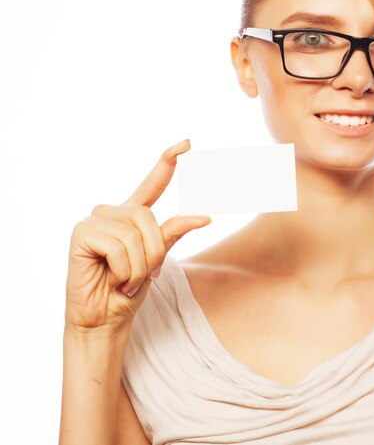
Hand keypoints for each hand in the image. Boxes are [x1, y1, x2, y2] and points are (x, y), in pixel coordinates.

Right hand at [65, 139, 211, 332]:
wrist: (105, 318)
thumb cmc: (129, 289)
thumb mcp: (157, 259)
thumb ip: (172, 233)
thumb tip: (204, 216)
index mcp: (133, 216)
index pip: (153, 183)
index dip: (168, 162)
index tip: (187, 143)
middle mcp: (113, 212)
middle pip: (148, 217)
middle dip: (154, 252)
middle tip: (144, 276)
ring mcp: (95, 220)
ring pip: (135, 234)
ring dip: (138, 266)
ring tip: (125, 279)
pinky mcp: (82, 233)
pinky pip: (118, 246)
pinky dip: (123, 270)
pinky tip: (110, 278)